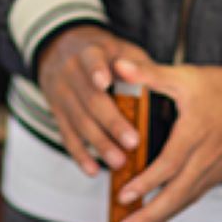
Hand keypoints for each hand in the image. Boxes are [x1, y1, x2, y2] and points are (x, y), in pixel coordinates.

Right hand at [36, 25, 151, 175]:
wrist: (59, 50)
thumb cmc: (105, 55)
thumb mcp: (121, 49)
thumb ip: (138, 66)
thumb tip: (165, 86)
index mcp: (89, 52)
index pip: (91, 60)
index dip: (96, 70)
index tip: (104, 82)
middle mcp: (70, 73)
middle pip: (91, 100)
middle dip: (112, 122)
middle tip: (133, 142)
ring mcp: (61, 95)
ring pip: (79, 122)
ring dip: (100, 144)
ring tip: (120, 162)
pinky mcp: (57, 114)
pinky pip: (66, 137)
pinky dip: (80, 156)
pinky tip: (93, 171)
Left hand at [110, 57, 221, 221]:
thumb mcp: (185, 75)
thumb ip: (150, 74)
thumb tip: (118, 66)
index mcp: (195, 132)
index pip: (169, 163)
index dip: (147, 181)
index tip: (124, 194)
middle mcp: (205, 157)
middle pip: (177, 194)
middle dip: (149, 215)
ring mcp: (213, 169)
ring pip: (184, 201)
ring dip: (159, 220)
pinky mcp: (216, 175)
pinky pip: (192, 197)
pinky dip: (173, 211)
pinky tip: (156, 220)